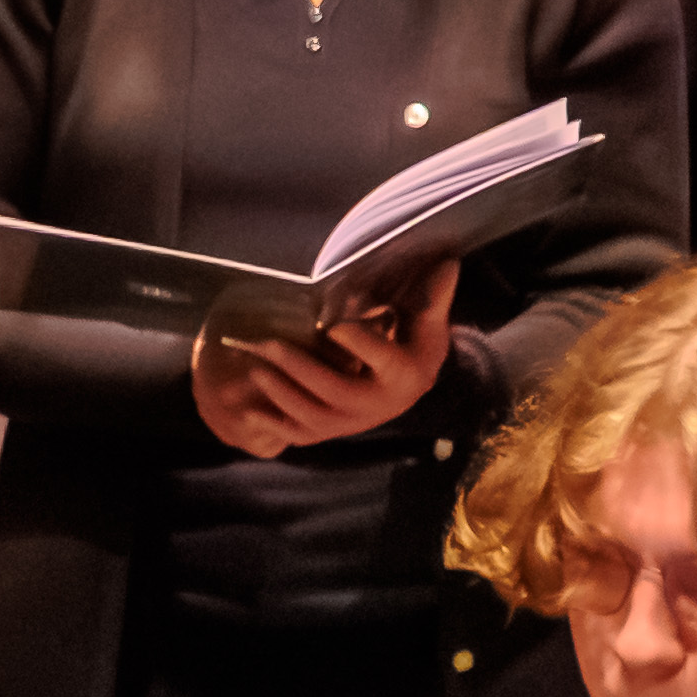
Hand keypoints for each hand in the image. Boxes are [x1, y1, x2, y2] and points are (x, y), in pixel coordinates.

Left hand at [193, 270, 455, 459]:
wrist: (406, 391)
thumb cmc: (415, 347)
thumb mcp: (428, 324)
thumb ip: (432, 296)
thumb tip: (448, 261)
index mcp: (406, 375)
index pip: (383, 360)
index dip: (360, 345)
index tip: (335, 327)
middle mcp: (378, 406)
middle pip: (336, 390)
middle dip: (300, 369)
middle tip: (268, 346)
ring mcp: (350, 424)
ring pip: (312, 415)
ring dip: (281, 393)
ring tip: (255, 368)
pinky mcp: (329, 434)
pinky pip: (297, 435)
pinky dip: (271, 425)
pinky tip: (247, 411)